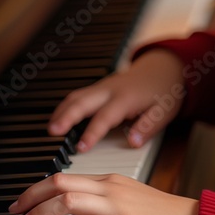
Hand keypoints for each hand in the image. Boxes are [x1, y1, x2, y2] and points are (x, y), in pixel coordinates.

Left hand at [9, 172, 197, 214]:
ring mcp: (119, 207)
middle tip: (14, 212)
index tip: (22, 202)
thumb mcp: (131, 201)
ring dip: (42, 214)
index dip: (38, 188)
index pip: (66, 177)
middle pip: (61, 183)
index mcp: (111, 181)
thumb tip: (78, 212)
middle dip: (31, 196)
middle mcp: (111, 189)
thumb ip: (106, 202)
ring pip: (70, 201)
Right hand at [48, 49, 185, 150]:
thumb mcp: (164, 111)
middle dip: (66, 116)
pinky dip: (66, 106)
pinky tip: (58, 119)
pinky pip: (78, 95)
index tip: (80, 148)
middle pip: (83, 101)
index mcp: (126, 98)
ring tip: (50, 129)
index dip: (92, 133)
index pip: (105, 117)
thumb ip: (148, 127)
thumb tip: (132, 142)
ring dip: (62, 111)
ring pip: (77, 96)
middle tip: (52, 132)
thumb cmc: (164, 90)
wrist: (164, 67)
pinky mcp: (99, 87)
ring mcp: (103, 87)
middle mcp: (110, 90)